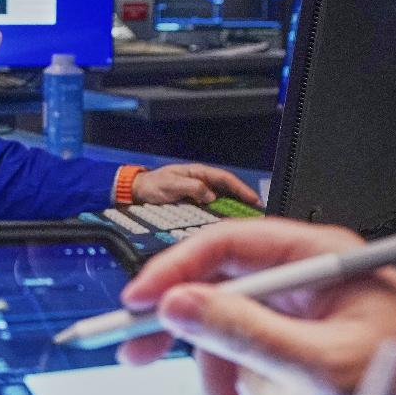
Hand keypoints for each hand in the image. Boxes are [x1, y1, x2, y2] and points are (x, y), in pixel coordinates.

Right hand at [119, 218, 395, 394]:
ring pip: (226, 326)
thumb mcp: (317, 361)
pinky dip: (234, 384)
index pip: (227, 245)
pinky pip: (245, 352)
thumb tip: (177, 305)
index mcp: (316, 256)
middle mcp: (304, 276)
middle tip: (136, 349)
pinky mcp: (295, 341)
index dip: (175, 270)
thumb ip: (243, 332)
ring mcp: (299, 310)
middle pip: (218, 284)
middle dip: (182, 325)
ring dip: (214, 371)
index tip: (139, 300)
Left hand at [131, 163, 260, 205]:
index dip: (241, 188)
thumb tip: (211, 195)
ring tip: (247, 218)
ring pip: (222, 199)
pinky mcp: (194, 202)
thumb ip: (191, 187)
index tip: (253, 199)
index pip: (225, 178)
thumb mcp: (171, 184)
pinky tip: (227, 222)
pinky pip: (212, 207)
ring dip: (234, 207)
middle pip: (228, 189)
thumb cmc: (152, 185)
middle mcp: (202, 181)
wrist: (139, 191)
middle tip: (257, 211)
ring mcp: (199, 192)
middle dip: (243, 199)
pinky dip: (222, 213)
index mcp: (198, 172)